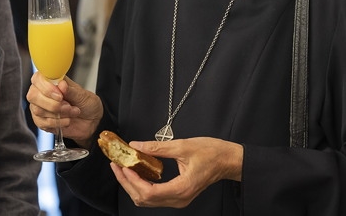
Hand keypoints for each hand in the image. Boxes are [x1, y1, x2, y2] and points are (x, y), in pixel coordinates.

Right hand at [26, 71, 102, 147]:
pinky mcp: (42, 121)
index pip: (38, 78)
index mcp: (52, 80)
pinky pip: (41, 122)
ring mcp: (40, 107)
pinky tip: (66, 121)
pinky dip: (56, 123)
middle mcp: (43, 92)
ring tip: (72, 112)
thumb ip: (71, 90)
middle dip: (52, 104)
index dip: (46, 87)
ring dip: (58, 114)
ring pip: (37, 110)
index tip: (60, 95)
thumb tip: (61, 84)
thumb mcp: (83, 95)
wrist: (91, 121)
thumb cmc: (86, 104)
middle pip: (33, 95)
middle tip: (68, 106)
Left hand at [110, 137, 242, 208]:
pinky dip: (143, 186)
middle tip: (117, 165)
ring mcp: (179, 199)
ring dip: (133, 185)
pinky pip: (155, 196)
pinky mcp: (178, 195)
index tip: (122, 166)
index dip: (132, 181)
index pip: (148, 192)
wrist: (228, 160)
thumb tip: (136, 145)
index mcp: (181, 189)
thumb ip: (157, 147)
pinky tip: (137, 172)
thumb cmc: (211, 153)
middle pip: (144, 199)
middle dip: (127, 183)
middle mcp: (179, 199)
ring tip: (124, 168)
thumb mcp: (182, 146)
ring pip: (148, 200)